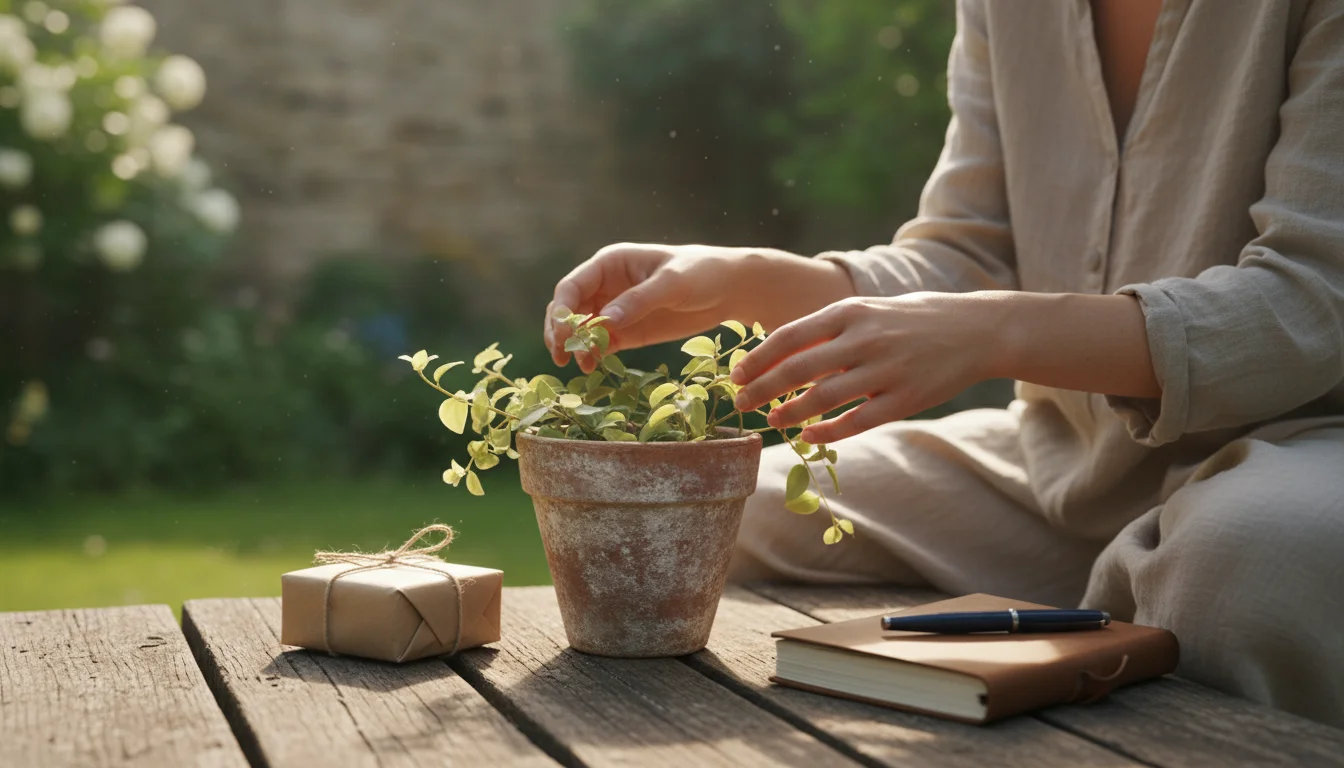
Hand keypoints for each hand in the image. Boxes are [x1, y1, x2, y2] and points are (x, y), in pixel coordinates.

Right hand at [544, 243, 745, 371]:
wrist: (728, 290)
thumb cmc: (701, 273)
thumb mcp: (672, 283)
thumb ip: (639, 300)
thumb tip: (605, 320)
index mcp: (610, 264)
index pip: (572, 287)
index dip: (561, 311)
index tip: (563, 335)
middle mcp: (605, 286)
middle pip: (568, 310)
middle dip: (560, 332)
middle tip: (562, 356)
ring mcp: (614, 310)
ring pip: (580, 329)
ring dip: (573, 347)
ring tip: (581, 365)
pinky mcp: (627, 331)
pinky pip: (600, 344)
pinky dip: (591, 355)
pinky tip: (592, 366)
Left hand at [730, 293, 995, 443]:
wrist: (974, 329)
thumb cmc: (908, 319)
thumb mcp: (865, 310)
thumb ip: (825, 330)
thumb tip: (775, 353)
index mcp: (849, 311)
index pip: (789, 337)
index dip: (757, 360)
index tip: (736, 376)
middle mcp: (864, 339)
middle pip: (798, 370)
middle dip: (762, 390)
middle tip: (740, 405)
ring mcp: (886, 370)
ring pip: (823, 399)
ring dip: (790, 413)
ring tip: (771, 421)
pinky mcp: (905, 400)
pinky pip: (857, 421)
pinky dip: (827, 431)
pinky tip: (808, 436)